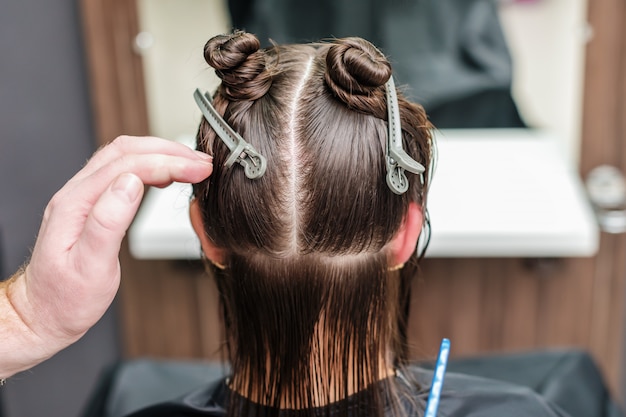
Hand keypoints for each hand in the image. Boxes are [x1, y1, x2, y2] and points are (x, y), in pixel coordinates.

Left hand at [1, 136, 211, 375]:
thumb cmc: (65, 299)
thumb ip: (108, 223)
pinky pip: (122, 171)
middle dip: (169, 152)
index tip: (198, 169)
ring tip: (192, 165)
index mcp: (75, 204)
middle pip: (126, 151)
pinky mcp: (91, 204)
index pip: (127, 166)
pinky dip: (150, 166)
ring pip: (124, 157)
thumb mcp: (90, 268)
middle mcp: (76, 193)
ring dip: (161, 155)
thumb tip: (130, 182)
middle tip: (203, 164)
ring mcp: (83, 196)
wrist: (42, 314)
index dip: (167, 162)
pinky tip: (167, 176)